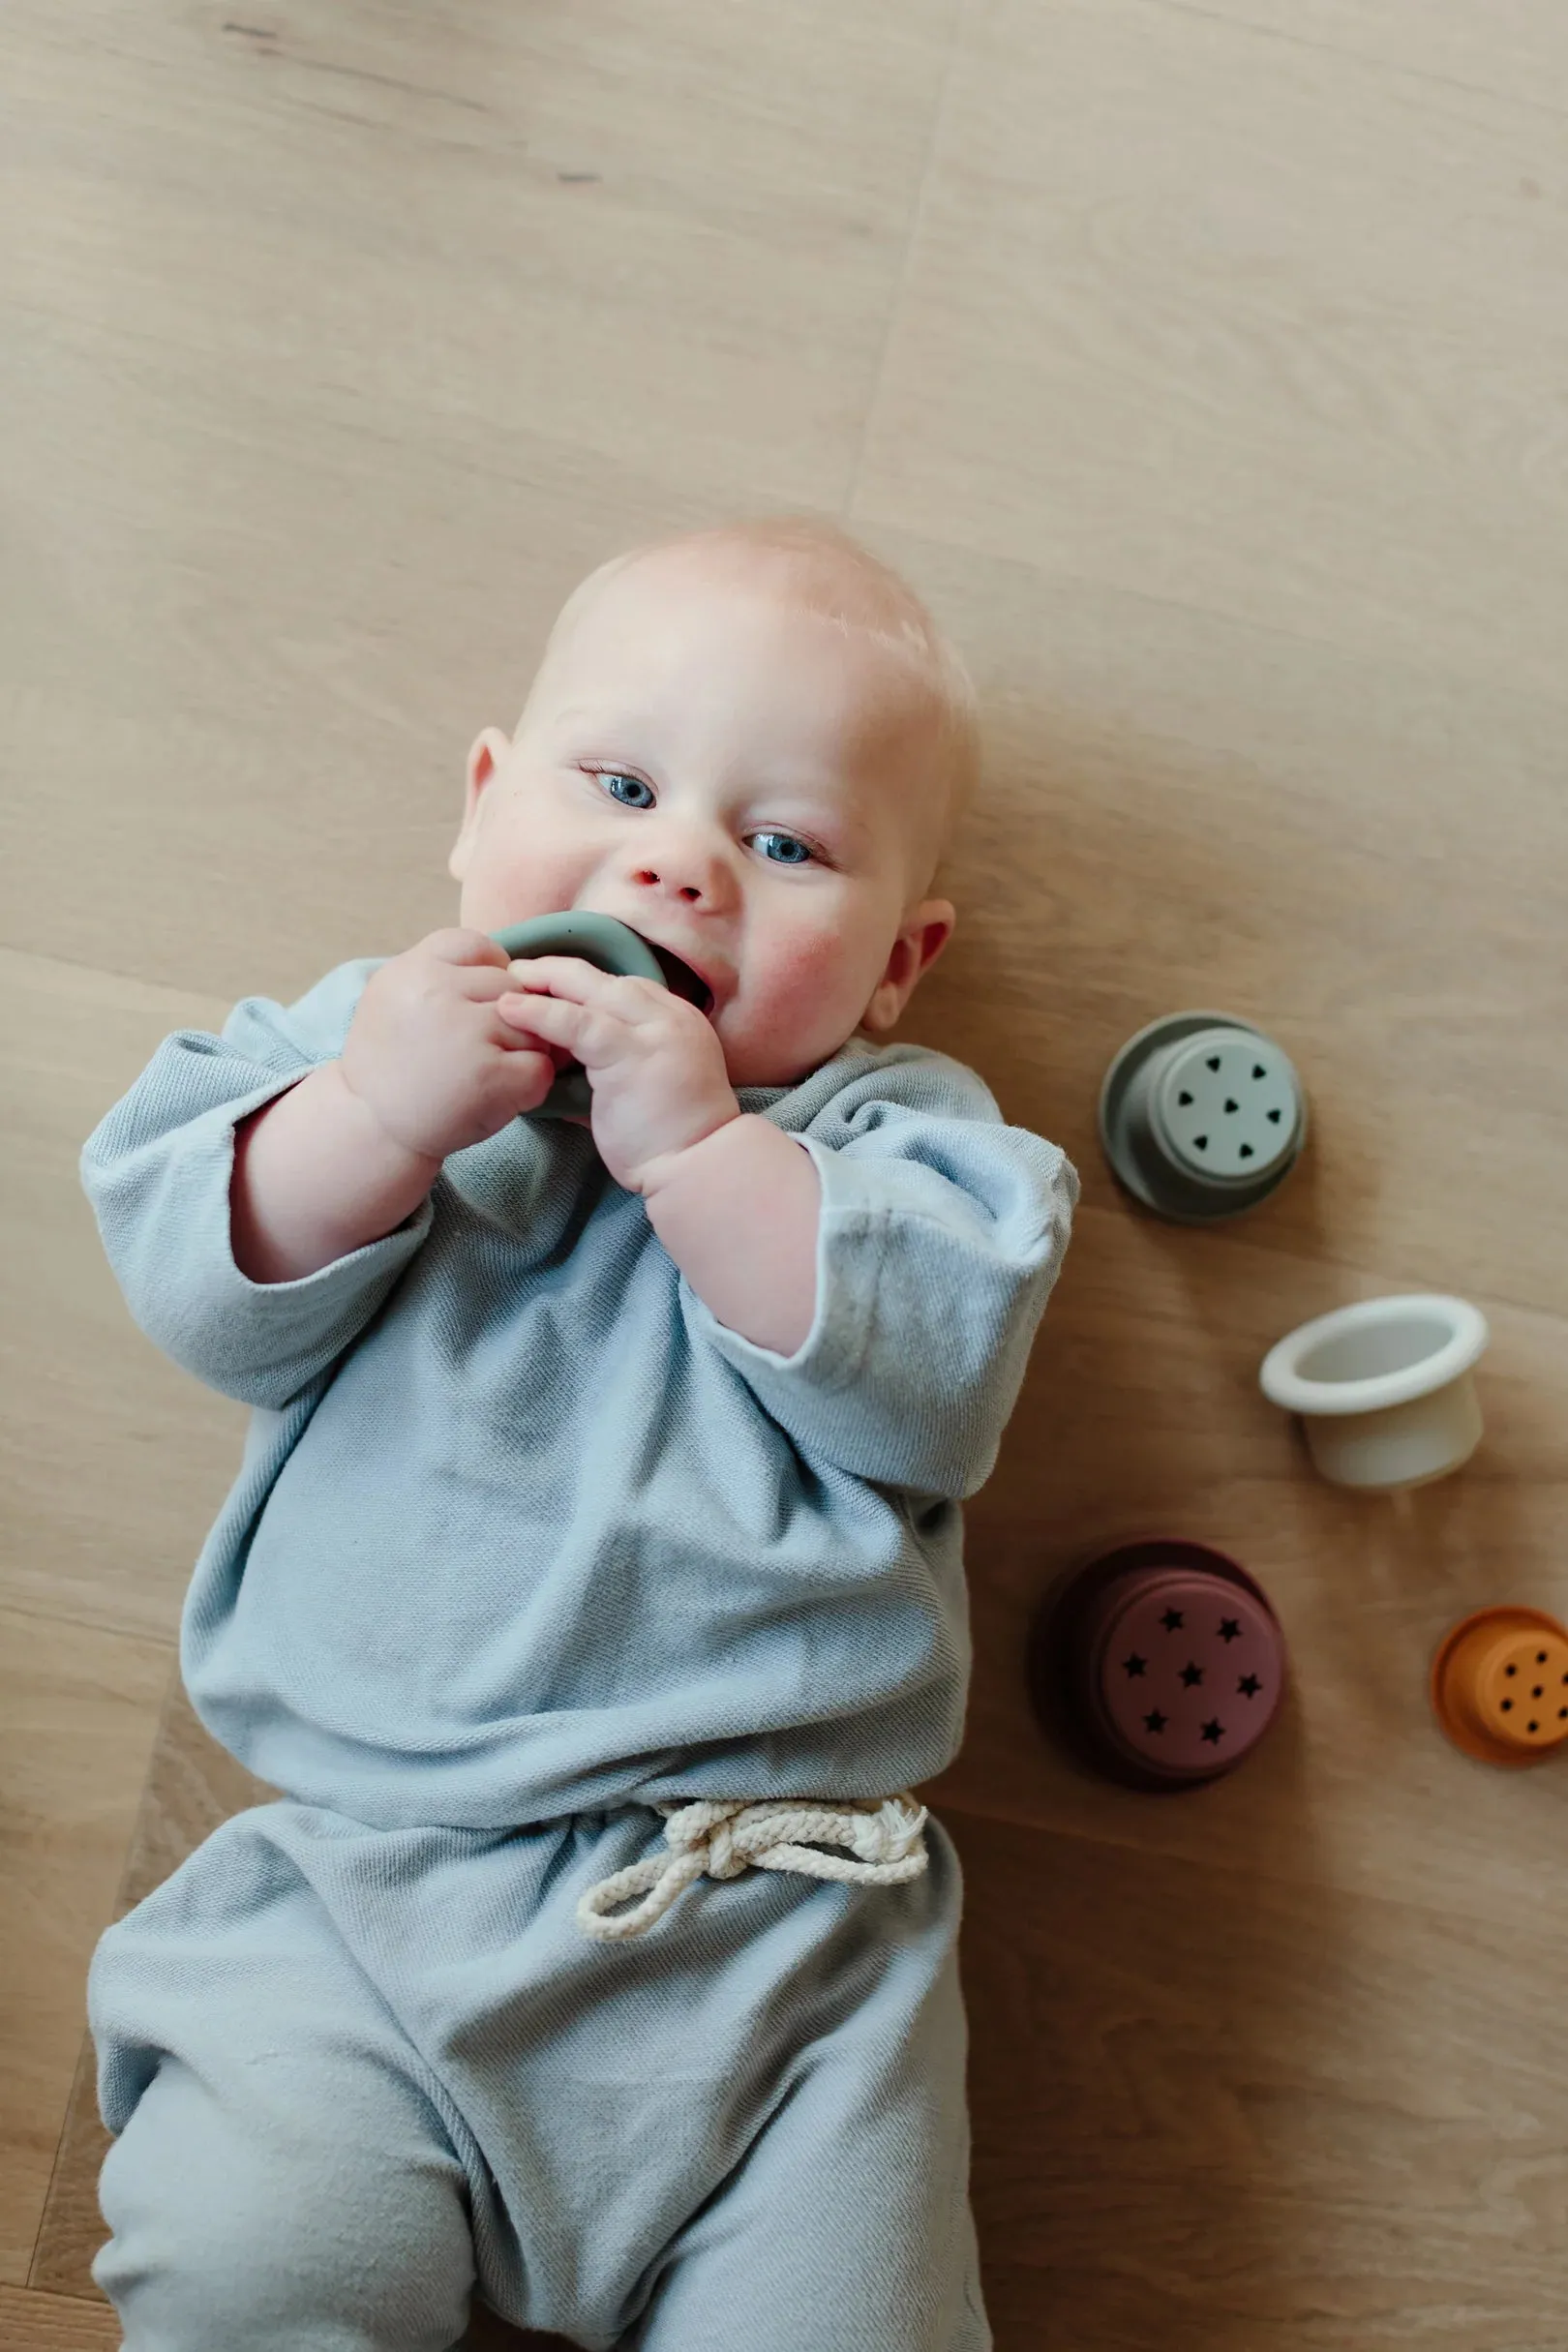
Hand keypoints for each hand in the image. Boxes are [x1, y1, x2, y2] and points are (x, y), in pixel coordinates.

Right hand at [339, 929, 563, 1162]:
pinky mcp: (489, 1074)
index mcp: (413, 968)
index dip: (490, 973)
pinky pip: (540, 1065)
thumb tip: (508, 964)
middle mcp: (437, 992)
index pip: (478, 946)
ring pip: (531, 1025)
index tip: (479, 1005)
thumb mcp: (394, 998)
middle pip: (510, 986)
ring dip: (522, 1051)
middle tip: (483, 1050)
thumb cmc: (390, 1064)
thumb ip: (440, 974)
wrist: (368, 1126)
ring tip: (490, 1073)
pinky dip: (531, 1084)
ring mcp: (466, 1031)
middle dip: (509, 1018)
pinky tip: (503, 1095)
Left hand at [494, 956, 739, 1191]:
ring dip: (545, 981)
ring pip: (591, 990)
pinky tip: (511, 1010)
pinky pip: (577, 1023)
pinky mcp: (630, 1053)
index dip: (582, 984)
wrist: (697, 1166)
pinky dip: (540, 1013)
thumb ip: (611, 1072)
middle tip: (519, 971)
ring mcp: (653, 1032)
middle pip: (606, 979)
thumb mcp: (644, 1090)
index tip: (547, 986)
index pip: (624, 988)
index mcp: (678, 1022)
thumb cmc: (669, 1141)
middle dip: (559, 971)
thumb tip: (565, 1075)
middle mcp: (670, 1017)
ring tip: (509, 982)